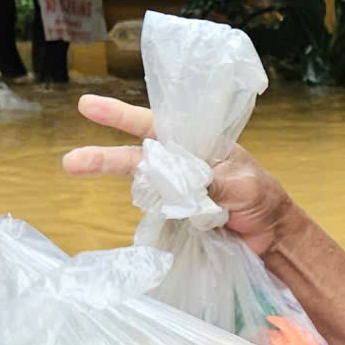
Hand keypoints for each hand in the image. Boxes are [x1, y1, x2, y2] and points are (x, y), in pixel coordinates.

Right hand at [62, 95, 299, 256]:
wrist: (274, 237)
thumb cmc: (264, 200)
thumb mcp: (243, 187)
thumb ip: (211, 184)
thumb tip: (177, 183)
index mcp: (200, 144)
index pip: (158, 125)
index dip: (121, 116)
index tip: (87, 107)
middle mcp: (184, 163)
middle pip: (139, 156)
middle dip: (104, 158)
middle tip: (69, 162)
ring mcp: (180, 190)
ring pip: (144, 184)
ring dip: (120, 185)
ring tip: (85, 180)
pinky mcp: (180, 216)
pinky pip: (157, 211)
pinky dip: (148, 211)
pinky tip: (144, 212)